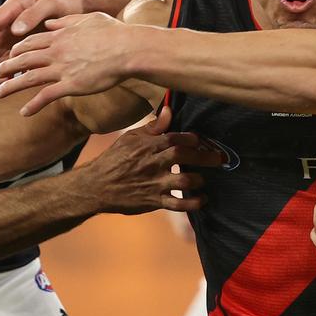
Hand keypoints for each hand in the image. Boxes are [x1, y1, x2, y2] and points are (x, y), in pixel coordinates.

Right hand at [0, 0, 91, 86]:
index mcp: (14, 8)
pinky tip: (8, 82)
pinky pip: (13, 60)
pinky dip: (9, 70)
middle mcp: (11, 22)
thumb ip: (34, 14)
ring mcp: (17, 36)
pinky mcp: (26, 47)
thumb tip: (15, 30)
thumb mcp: (52, 2)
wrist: (79, 5)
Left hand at [0, 12, 141, 115]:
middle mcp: (56, 52)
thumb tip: (51, 22)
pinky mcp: (70, 85)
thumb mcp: (89, 19)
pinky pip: (45, 96)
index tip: (9, 57)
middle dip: (6, 67)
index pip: (30, 42)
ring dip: (10, 87)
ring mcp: (61, 69)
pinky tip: (23, 112)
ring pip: (28, 78)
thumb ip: (67, 21)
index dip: (16, 51)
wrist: (128, 49)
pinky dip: (32, 105)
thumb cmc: (115, 33)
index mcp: (60, 36)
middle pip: (23, 60)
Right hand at [80, 108, 224, 213]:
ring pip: (182, 180)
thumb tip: (170, 110)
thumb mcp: (130, 138)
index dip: (191, 138)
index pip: (173, 137)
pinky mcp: (153, 201)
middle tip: (219, 158)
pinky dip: (193, 204)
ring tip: (203, 179)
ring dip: (198, 179)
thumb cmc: (114, 159)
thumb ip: (153, 127)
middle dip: (204, 156)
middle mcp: (152, 163)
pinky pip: (177, 204)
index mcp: (147, 146)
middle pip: (181, 155)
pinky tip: (203, 199)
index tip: (200, 140)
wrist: (96, 186)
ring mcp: (153, 183)